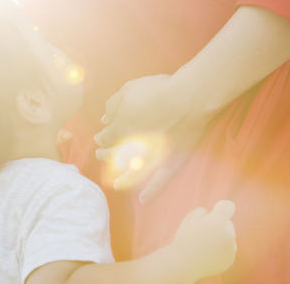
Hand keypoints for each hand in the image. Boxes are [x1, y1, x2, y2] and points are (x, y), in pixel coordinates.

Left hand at [94, 73, 211, 199]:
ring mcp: (152, 157)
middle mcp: (133, 147)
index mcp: (121, 128)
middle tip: (100, 155)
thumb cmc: (158, 90)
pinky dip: (152, 192)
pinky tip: (143, 200)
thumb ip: (113, 105)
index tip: (100, 137)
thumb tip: (104, 119)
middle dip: (106, 155)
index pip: (106, 137)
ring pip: (133, 173)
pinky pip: (160, 181)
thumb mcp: (128, 89)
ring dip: (123, 178)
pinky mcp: (172, 162)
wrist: (189, 98)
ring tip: (116, 184)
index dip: (102, 137)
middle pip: (115, 155)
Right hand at [173, 200, 236, 280]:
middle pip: (226, 224)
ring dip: (218, 239)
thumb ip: (204, 211)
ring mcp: (231, 248)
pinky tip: (206, 255)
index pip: (228, 206)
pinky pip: (226, 250)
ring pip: (227, 238)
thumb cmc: (186, 238)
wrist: (184, 263)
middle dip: (217, 226)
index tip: (216, 210)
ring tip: (202, 246)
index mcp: (220, 220)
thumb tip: (211, 215)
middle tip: (201, 234)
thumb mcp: (191, 218)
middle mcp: (230, 233)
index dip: (222, 207)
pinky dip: (219, 251)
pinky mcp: (230, 260)